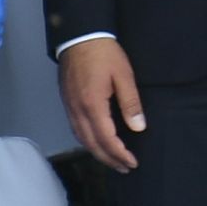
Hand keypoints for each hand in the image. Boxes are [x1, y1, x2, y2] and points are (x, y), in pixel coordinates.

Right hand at [59, 39, 144, 172]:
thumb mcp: (124, 76)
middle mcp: (77, 110)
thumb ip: (131, 103)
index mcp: (92, 105)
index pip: (106, 139)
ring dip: (97, 152)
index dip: (119, 154)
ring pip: (81, 138)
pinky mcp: (68, 103)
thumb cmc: (104, 54)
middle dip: (109, 159)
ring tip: (114, 161)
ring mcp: (70, 107)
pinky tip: (97, 143)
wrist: (79, 37)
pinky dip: (87, 141)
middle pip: (91, 144)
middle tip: (125, 168)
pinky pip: (76, 129)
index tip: (132, 162)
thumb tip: (138, 128)